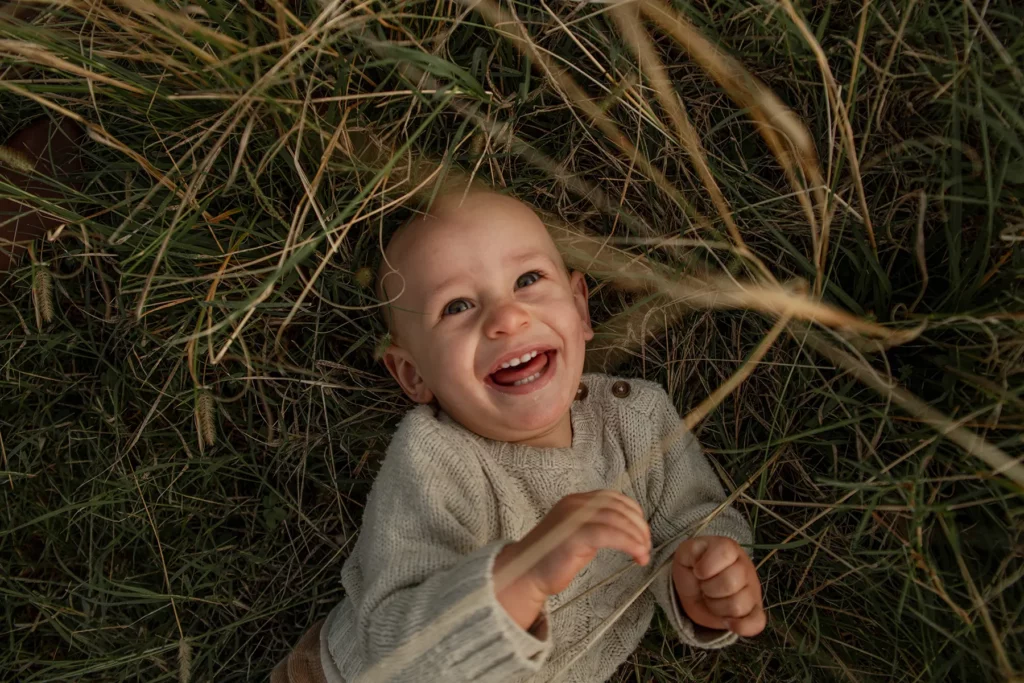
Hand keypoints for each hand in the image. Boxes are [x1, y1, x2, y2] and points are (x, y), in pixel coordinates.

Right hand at [494, 490, 650, 629]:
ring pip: (616, 520)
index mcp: (577, 501)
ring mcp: (573, 518)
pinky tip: (637, 555)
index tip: (642, 533)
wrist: (525, 574)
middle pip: (618, 508)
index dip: (634, 513)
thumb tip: (629, 530)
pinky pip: (609, 534)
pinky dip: (628, 544)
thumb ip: (598, 526)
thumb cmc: (552, 559)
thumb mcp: (579, 535)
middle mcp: (575, 504)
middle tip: (646, 547)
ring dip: (637, 537)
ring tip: (643, 554)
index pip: (614, 498)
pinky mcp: (573, 535)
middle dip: (639, 527)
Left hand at [673, 536, 764, 636]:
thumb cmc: (692, 567)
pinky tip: (728, 622)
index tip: (698, 571)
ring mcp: (753, 590)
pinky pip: (756, 623)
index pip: (724, 553)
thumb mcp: (685, 553)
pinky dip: (741, 626)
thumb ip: (690, 551)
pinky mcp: (755, 611)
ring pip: (738, 606)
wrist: (696, 586)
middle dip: (709, 589)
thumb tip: (701, 569)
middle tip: (705, 587)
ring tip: (713, 599)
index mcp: (729, 549)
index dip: (706, 567)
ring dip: (716, 607)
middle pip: (730, 583)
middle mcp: (746, 568)